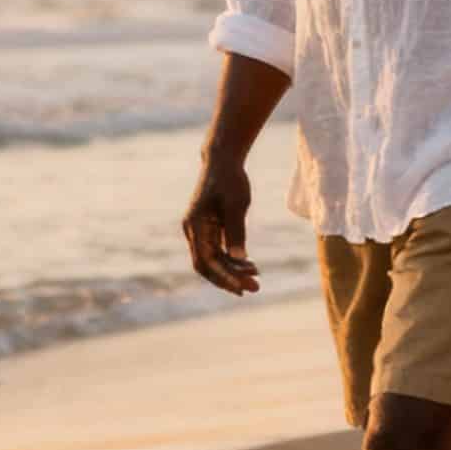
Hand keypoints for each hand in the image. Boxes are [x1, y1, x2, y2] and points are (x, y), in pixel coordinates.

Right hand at [181, 158, 261, 295]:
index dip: (223, 277)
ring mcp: (200, 231)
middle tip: (254, 288)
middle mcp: (193, 231)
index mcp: (195, 226)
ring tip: (256, 277)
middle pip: (208, 266)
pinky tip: (250, 265)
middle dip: (229, 279)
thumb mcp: (235, 204)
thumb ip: (236, 231)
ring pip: (214, 260)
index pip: (205, 261)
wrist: (223, 161)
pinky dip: (232, 261)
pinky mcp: (209, 229)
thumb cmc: (230, 180)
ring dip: (233, 271)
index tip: (241, 287)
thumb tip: (238, 258)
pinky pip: (218, 251)